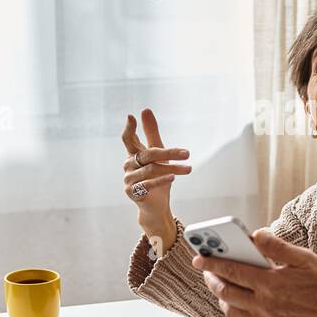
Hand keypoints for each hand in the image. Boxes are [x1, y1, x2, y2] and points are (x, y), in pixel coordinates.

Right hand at [122, 108, 191, 251]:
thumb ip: (152, 133)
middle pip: (148, 154)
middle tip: (187, 153)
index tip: (131, 117)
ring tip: (188, 169)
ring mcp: (129, 179)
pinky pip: (147, 184)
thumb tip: (145, 110)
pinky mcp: (133, 193)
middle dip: (169, 153)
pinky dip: (161, 180)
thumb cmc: (158, 177)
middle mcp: (128, 165)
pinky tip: (173, 178)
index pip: (128, 139)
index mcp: (133, 154)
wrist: (156, 206)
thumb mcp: (159, 154)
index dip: (129, 128)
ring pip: (151, 170)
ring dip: (171, 168)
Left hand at [191, 230, 316, 316]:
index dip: (211, 263)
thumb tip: (255, 235)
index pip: (231, 271)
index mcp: (270, 283)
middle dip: (211, 279)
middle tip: (207, 271)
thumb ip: (276, 246)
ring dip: (221, 297)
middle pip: (226, 292)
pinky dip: (237, 315)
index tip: (199, 257)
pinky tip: (240, 306)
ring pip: (231, 311)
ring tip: (222, 286)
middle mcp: (264, 303)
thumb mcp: (303, 258)